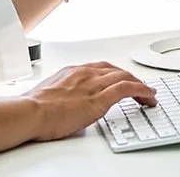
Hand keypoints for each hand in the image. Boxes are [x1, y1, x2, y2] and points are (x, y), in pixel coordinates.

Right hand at [24, 61, 156, 140]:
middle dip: (131, 78)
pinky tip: (148, 96)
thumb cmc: (33, 108)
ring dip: (140, 85)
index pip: (101, 68)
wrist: (30, 112)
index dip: (115, 74)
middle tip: (140, 88)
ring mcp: (93, 85)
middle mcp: (85, 74)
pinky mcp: (100, 99)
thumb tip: (63, 108)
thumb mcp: (48, 96)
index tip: (122, 79)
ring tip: (149, 95)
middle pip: (116, 71)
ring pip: (125, 77)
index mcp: (72, 72)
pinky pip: (128, 89)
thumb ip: (61, 98)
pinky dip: (142, 91)